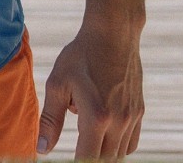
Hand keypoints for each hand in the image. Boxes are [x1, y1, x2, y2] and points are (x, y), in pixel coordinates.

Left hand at [37, 26, 143, 159]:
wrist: (113, 33)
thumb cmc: (80, 56)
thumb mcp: (58, 84)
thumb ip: (50, 120)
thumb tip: (42, 149)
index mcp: (96, 118)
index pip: (86, 160)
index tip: (67, 161)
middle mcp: (119, 122)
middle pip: (105, 161)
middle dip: (89, 159)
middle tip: (77, 149)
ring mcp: (132, 117)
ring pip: (120, 154)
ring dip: (103, 153)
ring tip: (87, 135)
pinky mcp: (140, 111)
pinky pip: (131, 143)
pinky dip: (118, 146)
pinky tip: (103, 132)